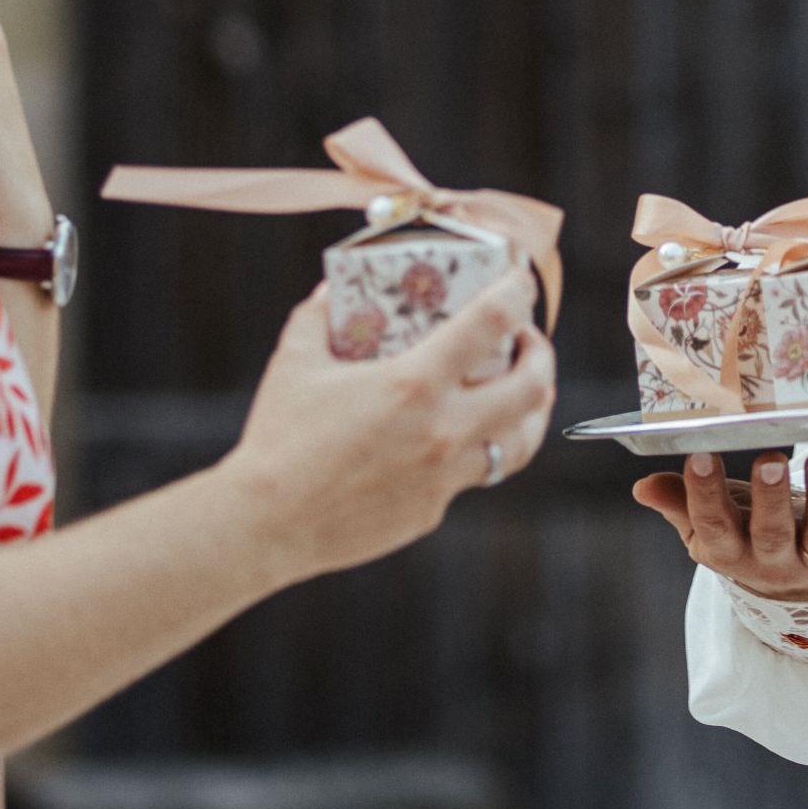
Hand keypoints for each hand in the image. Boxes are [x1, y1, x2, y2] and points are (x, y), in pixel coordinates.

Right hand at [224, 269, 555, 583]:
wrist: (266, 525)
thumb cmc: (278, 438)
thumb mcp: (294, 361)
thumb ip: (317, 315)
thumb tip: (331, 287)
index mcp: (414, 383)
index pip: (492, 322)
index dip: (517, 293)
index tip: (520, 282)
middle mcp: (442, 430)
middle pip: (532, 388)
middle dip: (541, 355)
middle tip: (526, 341)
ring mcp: (443, 477)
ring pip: (518, 442)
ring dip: (529, 410)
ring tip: (520, 392)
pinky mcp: (433, 511)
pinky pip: (469, 475)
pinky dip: (470, 448)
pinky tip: (452, 435)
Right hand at [632, 447, 807, 598]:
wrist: (800, 579)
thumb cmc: (745, 533)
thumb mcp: (710, 525)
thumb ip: (679, 504)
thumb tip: (643, 487)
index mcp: (730, 552)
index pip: (713, 527)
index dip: (704, 495)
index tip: (699, 454)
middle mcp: (774, 562)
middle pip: (772, 536)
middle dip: (772, 499)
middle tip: (770, 459)